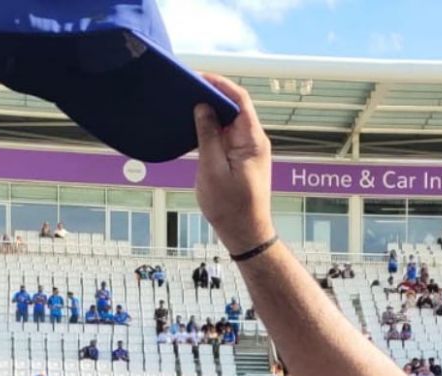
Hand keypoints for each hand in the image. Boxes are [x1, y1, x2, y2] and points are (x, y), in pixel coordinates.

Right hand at [193, 73, 276, 254]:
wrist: (245, 233)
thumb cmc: (232, 208)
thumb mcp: (213, 170)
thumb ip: (208, 136)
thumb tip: (203, 107)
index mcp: (252, 140)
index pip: (240, 99)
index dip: (220, 84)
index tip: (199, 77)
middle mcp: (254, 141)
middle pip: (234, 106)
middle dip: (212, 95)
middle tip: (187, 88)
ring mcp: (248, 149)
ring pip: (229, 120)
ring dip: (211, 111)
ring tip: (188, 104)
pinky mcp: (241, 157)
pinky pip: (226, 134)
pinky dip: (212, 128)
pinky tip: (195, 127)